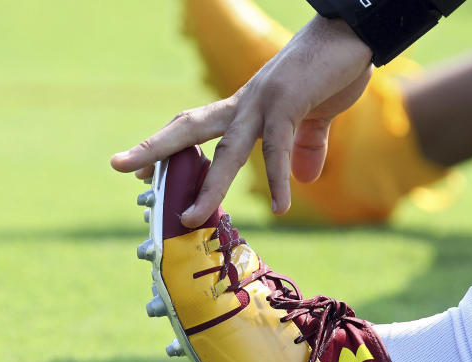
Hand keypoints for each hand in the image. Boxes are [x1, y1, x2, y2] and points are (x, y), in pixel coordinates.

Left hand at [110, 16, 372, 227]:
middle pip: (189, 128)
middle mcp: (245, 103)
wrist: (353, 34)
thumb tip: (305, 179)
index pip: (196, 128)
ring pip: (226, 148)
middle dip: (153, 149)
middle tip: (117, 165)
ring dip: (207, 185)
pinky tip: (280, 207)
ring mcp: (264, 101)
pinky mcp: (289, 102)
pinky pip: (278, 147)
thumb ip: (305, 147)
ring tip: (190, 218)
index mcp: (245, 107)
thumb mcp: (315, 117)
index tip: (141, 171)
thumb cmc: (332, 70)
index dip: (168, 147)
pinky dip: (278, 179)